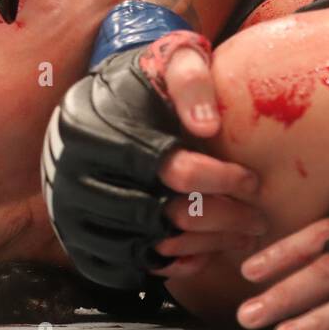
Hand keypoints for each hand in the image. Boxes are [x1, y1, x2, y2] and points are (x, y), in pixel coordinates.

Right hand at [43, 24, 266, 289]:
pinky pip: (127, 268)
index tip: (253, 182)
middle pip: (165, 216)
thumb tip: (206, 126)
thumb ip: (193, 82)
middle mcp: (77, 174)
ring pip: (152, 247)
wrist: (94, 101)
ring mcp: (71, 211)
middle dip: (223, 221)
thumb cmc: (144, 81)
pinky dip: (169, 267)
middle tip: (257, 221)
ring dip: (203, 247)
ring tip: (238, 237)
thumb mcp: (171, 60)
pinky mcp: (74, 238)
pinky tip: (200, 253)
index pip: (175, 170)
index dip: (222, 180)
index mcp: (101, 129)